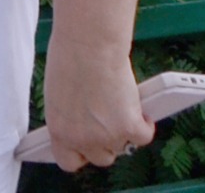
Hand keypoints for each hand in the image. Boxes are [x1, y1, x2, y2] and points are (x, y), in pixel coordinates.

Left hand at [39, 37, 152, 171]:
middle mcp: (81, 139)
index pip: (68, 161)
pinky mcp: (129, 127)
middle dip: (107, 142)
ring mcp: (106, 136)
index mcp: (59, 130)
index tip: (87, 147)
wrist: (88, 43)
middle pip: (101, 158)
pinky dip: (146, 124)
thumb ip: (71, 114)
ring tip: (122, 106)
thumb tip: (84, 120)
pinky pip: (143, 136)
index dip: (81, 154)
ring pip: (123, 147)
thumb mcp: (59, 94)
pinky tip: (141, 109)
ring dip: (125, 131)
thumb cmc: (70, 56)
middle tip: (111, 121)